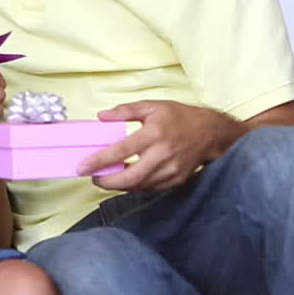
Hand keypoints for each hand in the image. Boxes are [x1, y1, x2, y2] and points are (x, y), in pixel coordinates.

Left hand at [79, 100, 237, 191]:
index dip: (99, 161)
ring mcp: (171, 170)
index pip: (121, 151)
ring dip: (119, 185)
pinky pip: (151, 188)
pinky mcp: (177, 180)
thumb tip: (101, 117)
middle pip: (130, 177)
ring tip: (106, 178)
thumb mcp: (151, 106)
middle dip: (108, 182)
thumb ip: (124, 111)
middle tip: (93, 178)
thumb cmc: (179, 117)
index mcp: (153, 134)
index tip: (82, 167)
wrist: (211, 133)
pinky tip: (125, 180)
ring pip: (140, 186)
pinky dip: (135, 186)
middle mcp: (163, 155)